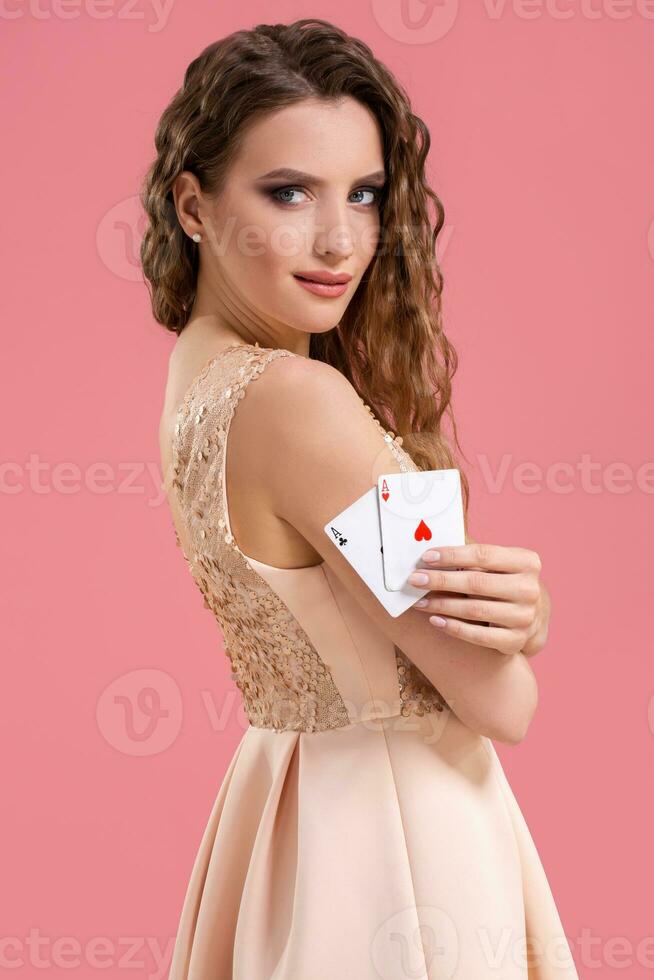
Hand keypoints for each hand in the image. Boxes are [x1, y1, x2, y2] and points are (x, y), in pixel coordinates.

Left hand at [407, 543, 543, 656]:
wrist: (534, 615)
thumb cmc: (505, 580)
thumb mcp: (498, 563)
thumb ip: (472, 553)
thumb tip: (432, 539)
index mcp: (527, 562)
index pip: (483, 555)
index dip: (452, 556)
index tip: (426, 557)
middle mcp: (529, 589)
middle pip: (477, 583)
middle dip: (441, 580)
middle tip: (415, 579)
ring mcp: (525, 617)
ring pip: (475, 610)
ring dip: (442, 605)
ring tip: (419, 601)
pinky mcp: (516, 640)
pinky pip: (478, 636)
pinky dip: (454, 628)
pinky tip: (435, 620)